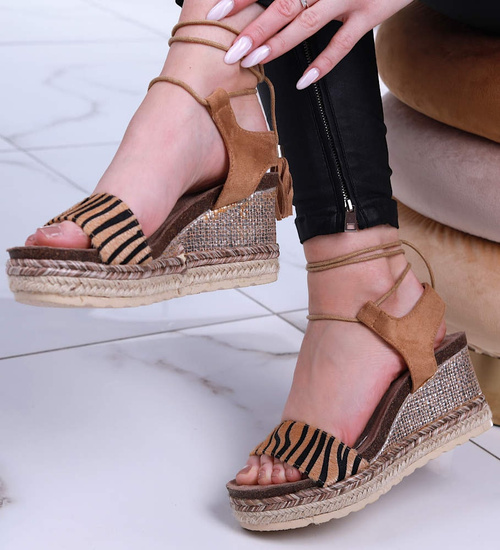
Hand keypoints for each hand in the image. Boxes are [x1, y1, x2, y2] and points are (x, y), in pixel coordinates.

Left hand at [207, 0, 411, 88]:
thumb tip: (270, 5)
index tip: (216, 13)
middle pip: (284, 3)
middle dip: (254, 28)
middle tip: (231, 51)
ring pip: (307, 22)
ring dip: (278, 43)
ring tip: (253, 62)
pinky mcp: (372, 13)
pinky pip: (343, 44)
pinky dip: (322, 63)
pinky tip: (302, 81)